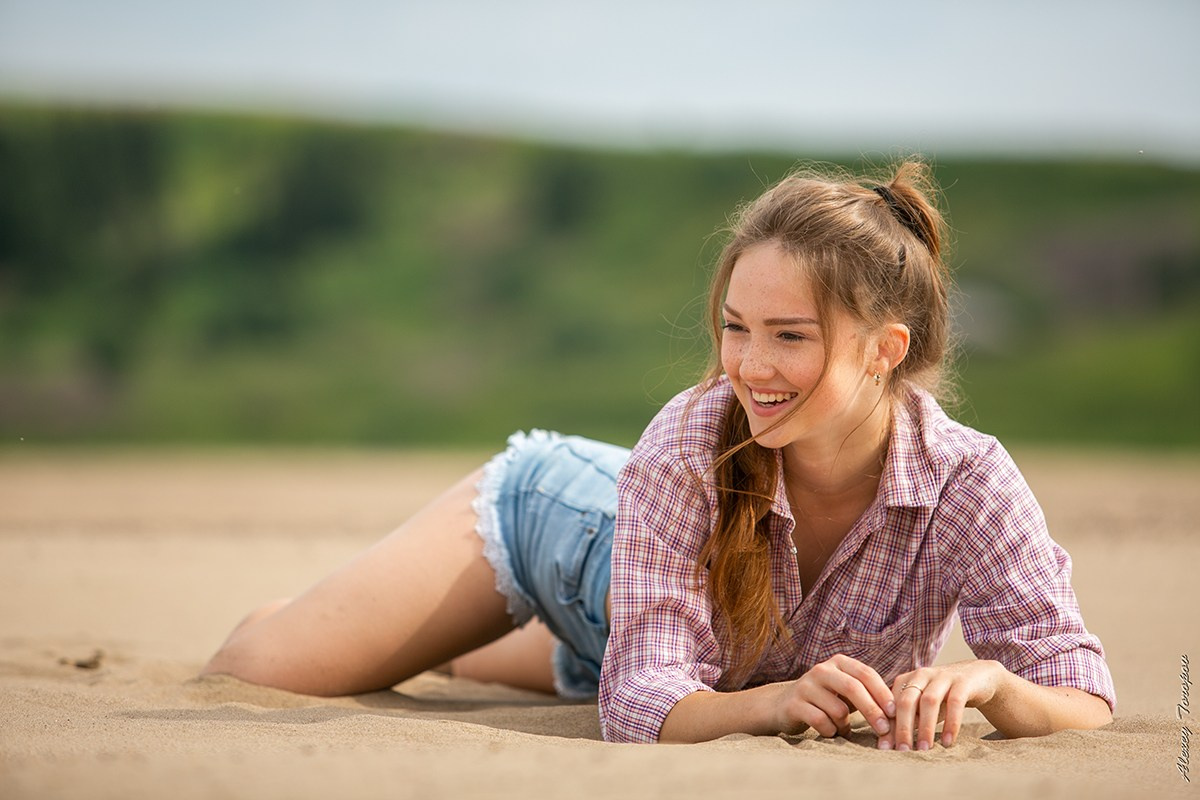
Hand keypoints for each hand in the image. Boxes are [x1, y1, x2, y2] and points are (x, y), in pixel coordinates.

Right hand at [776, 654, 895, 738]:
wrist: (785, 705)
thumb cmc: (826, 699)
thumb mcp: (846, 689)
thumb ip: (867, 692)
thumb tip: (901, 708)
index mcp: (839, 662)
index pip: (866, 674)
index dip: (882, 693)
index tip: (895, 712)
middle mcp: (821, 670)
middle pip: (853, 688)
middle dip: (872, 710)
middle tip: (884, 730)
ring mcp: (806, 685)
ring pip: (838, 709)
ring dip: (846, 725)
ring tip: (844, 729)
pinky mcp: (794, 703)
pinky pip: (821, 721)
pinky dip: (831, 731)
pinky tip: (830, 731)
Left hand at [878, 659, 1004, 750]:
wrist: (978, 677)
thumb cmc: (944, 697)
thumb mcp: (923, 707)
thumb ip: (908, 721)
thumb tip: (889, 744)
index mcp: (907, 680)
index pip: (891, 704)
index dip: (887, 726)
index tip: (884, 748)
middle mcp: (922, 675)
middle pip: (906, 701)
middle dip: (902, 727)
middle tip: (902, 751)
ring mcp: (942, 677)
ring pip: (929, 701)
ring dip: (925, 727)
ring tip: (924, 749)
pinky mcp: (963, 682)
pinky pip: (955, 702)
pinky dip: (951, 723)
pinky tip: (947, 741)